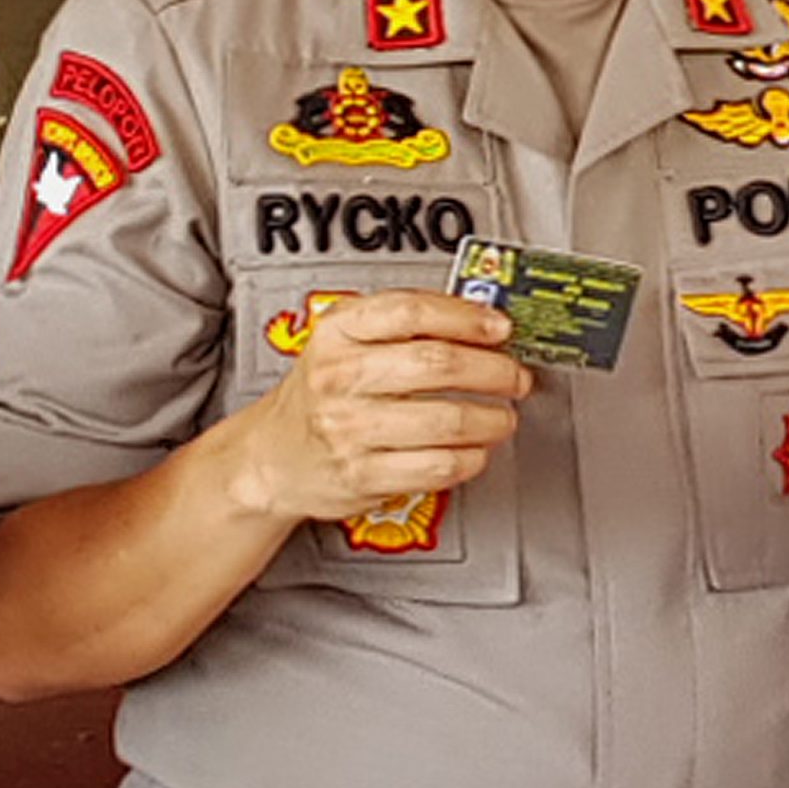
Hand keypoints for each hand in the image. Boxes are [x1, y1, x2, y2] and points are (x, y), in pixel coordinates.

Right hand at [231, 290, 529, 527]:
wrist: (274, 456)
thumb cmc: (322, 394)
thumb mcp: (344, 340)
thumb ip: (403, 324)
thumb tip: (480, 318)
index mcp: (337, 332)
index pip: (411, 312)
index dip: (466, 317)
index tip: (499, 327)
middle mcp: (339, 378)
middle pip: (437, 364)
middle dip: (494, 370)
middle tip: (515, 376)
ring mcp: (349, 429)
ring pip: (445, 419)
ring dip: (491, 419)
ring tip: (502, 416)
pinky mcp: (362, 475)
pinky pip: (437, 466)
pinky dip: (471, 458)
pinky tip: (475, 449)